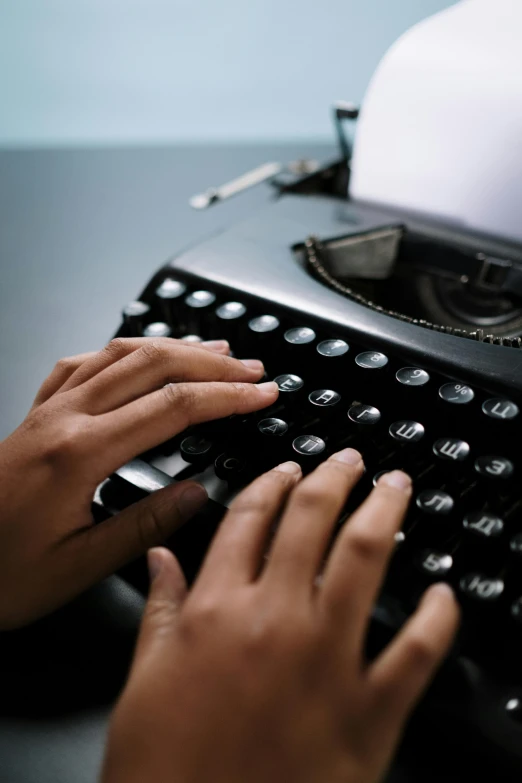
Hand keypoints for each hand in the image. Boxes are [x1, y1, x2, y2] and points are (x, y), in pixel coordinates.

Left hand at [0, 337, 277, 628]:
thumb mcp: (76, 567)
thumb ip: (143, 527)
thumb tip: (198, 493)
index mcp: (78, 454)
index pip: (172, 407)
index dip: (226, 396)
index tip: (263, 394)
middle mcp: (63, 418)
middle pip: (151, 366)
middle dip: (211, 362)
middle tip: (253, 369)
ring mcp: (46, 410)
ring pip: (119, 354)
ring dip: (173, 347)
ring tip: (214, 349)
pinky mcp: (35, 415)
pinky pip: (81, 364)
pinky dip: (120, 350)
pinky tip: (136, 354)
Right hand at [103, 452, 458, 782]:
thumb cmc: (164, 769)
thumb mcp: (143, 681)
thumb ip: (158, 609)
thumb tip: (159, 557)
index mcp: (216, 610)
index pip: (248, 520)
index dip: (272, 484)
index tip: (288, 470)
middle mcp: (274, 622)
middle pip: (311, 522)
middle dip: (335, 478)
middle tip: (350, 460)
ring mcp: (325, 662)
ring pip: (365, 560)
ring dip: (385, 512)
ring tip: (395, 487)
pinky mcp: (368, 712)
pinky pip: (417, 651)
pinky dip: (437, 616)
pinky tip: (442, 593)